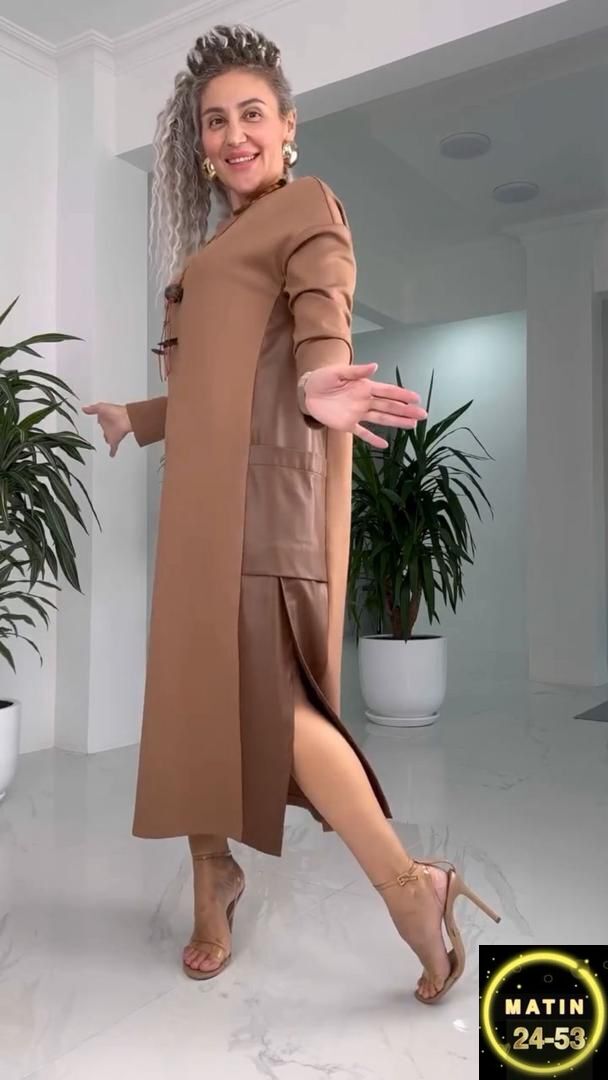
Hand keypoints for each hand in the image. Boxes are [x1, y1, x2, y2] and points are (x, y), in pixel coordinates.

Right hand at [81, 402, 132, 457]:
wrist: (126, 419)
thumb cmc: (115, 412)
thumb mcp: (100, 407)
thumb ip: (92, 409)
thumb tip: (84, 409)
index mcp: (105, 419)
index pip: (101, 420)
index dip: (100, 420)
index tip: (98, 421)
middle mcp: (109, 427)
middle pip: (106, 431)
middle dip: (105, 432)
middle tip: (105, 434)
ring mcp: (112, 434)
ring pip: (109, 438)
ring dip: (108, 440)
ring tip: (107, 442)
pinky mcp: (115, 440)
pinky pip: (113, 448)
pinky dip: (112, 452)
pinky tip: (112, 455)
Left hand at [302, 363, 426, 448]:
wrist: (307, 392)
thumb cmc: (322, 378)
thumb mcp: (338, 371)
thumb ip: (356, 371)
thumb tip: (375, 366)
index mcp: (364, 386)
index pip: (387, 391)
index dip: (402, 394)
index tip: (416, 398)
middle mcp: (365, 401)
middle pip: (389, 407)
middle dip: (406, 411)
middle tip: (422, 415)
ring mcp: (358, 414)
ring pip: (381, 419)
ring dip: (396, 422)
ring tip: (412, 426)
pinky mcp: (348, 425)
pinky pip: (363, 433)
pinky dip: (373, 439)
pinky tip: (384, 445)